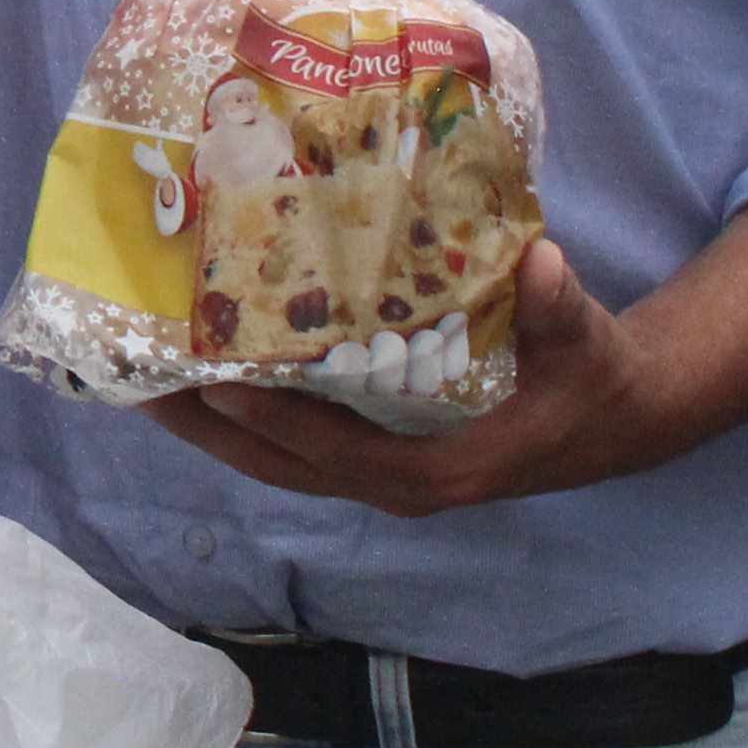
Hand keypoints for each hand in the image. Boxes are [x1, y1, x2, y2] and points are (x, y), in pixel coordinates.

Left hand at [142, 235, 747, 515]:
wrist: (614, 416)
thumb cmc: (592, 380)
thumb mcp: (587, 344)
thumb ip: (560, 310)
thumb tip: (545, 263)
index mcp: (438, 470)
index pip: (338, 452)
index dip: (278, 423)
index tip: (216, 383)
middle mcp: (395, 483)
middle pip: (280, 464)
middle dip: (207, 427)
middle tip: (133, 381)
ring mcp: (379, 471)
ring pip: (275, 458)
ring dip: (209, 424)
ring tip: (139, 377)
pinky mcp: (373, 452)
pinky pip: (293, 439)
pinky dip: (245, 412)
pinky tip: (202, 370)